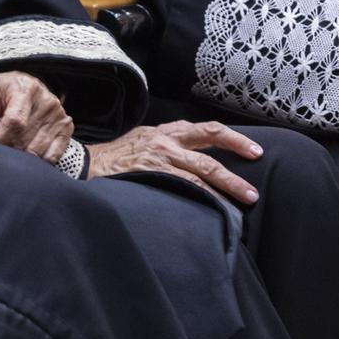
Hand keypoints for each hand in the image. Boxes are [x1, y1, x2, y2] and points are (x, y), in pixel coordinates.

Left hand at [0, 71, 73, 162]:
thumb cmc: (4, 91)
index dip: (1, 138)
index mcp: (26, 89)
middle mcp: (47, 102)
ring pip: (38, 150)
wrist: (25, 84)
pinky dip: (38, 162)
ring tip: (9, 156)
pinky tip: (27, 159)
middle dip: (8, 149)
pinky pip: (53, 155)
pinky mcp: (66, 128)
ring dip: (21, 158)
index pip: (16, 121)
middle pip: (26, 138)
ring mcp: (59, 116)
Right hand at [84, 120, 261, 204]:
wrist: (82, 164)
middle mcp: (164, 139)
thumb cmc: (112, 158)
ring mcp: (159, 155)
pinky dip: (204, 196)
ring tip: (246, 198)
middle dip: (236, 156)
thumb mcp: (140, 142)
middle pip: (209, 142)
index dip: (231, 139)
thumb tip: (193, 165)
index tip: (253, 150)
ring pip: (202, 168)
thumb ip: (165, 148)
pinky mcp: (152, 171)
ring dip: (227, 184)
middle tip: (255, 176)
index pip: (204, 129)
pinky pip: (185, 184)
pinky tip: (216, 208)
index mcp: (163, 131)